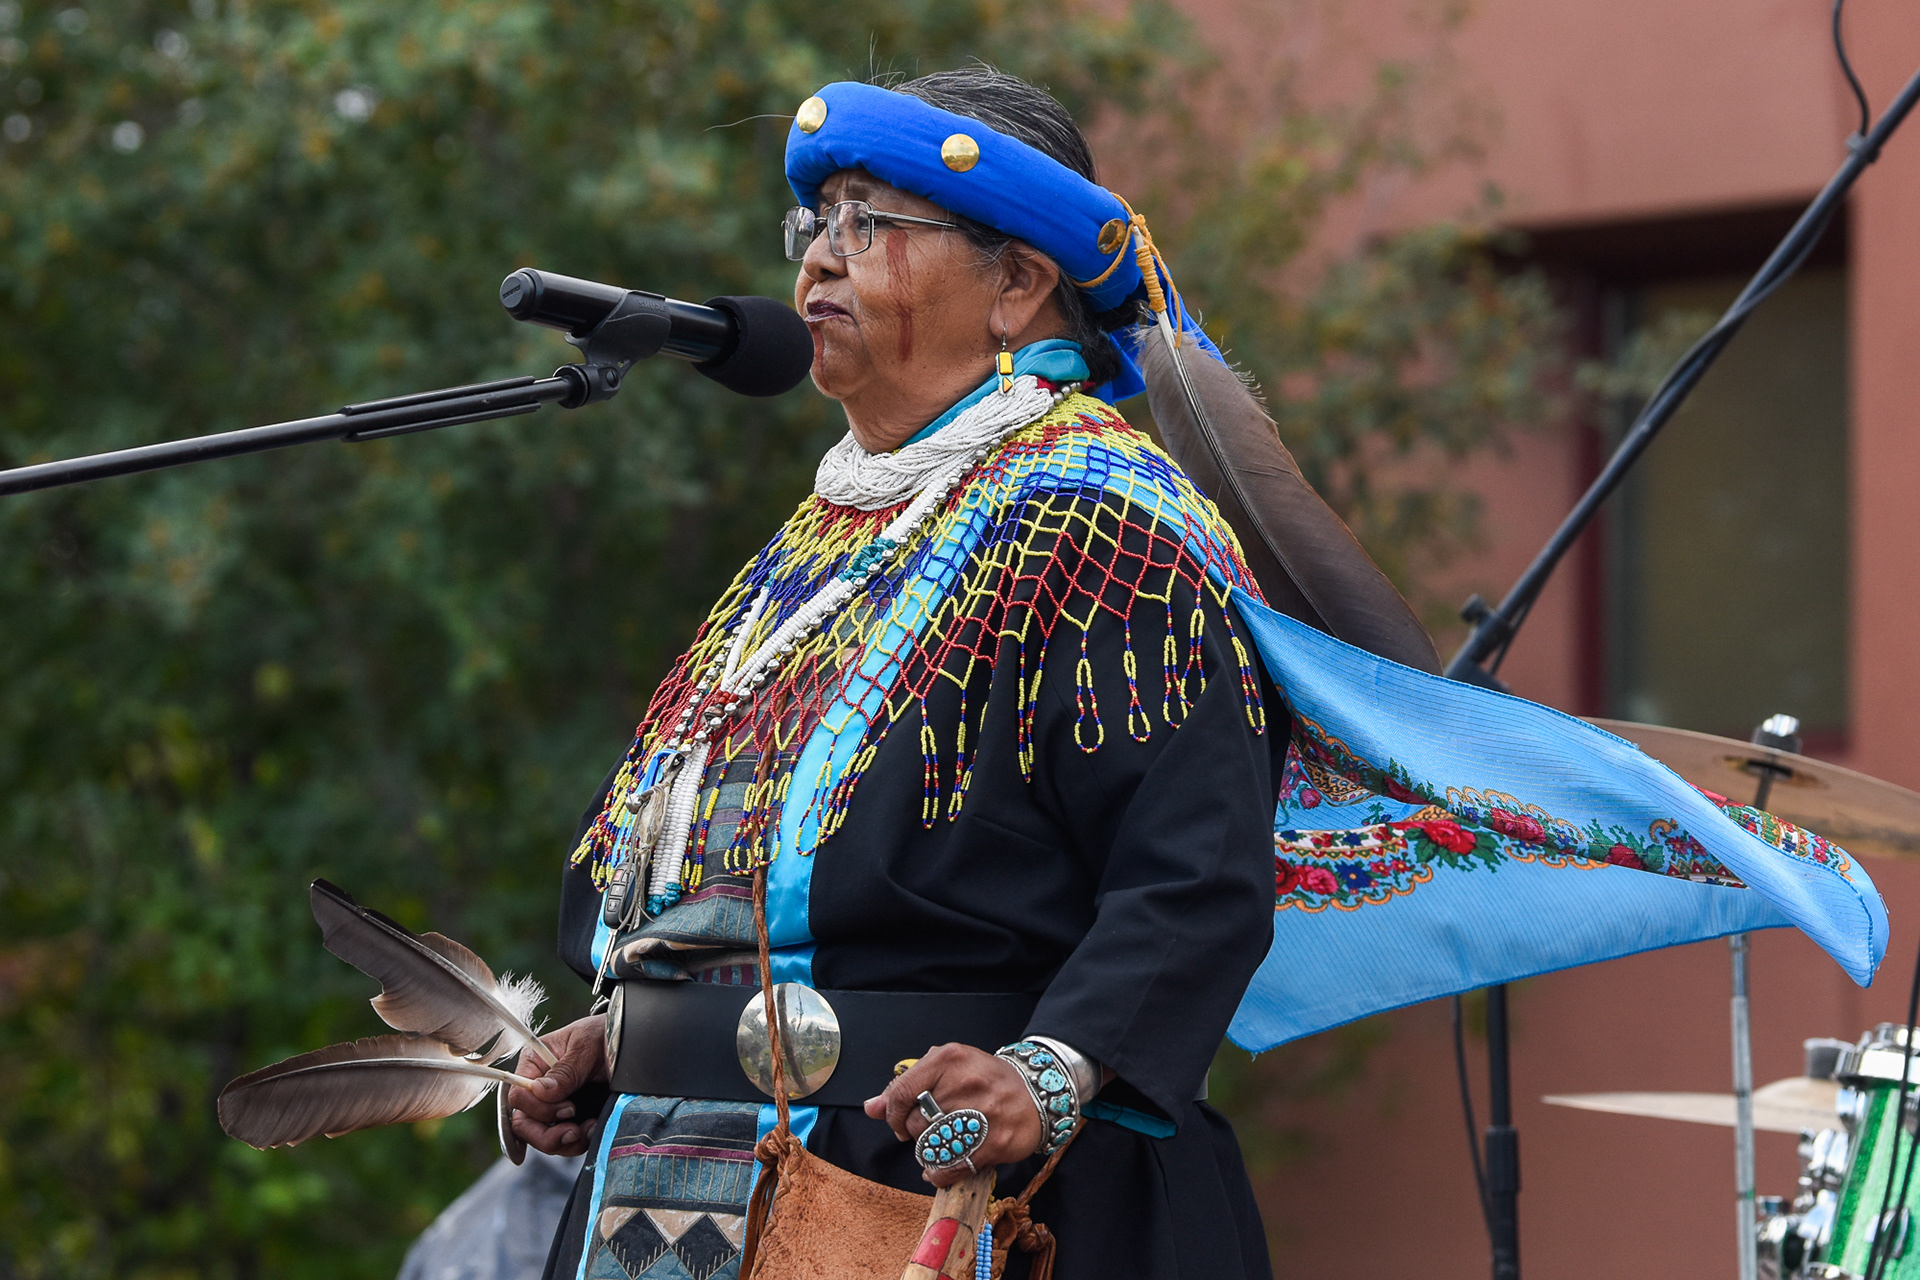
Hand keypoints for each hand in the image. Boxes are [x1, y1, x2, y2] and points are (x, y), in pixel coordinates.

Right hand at [508, 1014, 608, 1157]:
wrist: (631, 1043)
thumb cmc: (604, 1035)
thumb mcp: (586, 1046)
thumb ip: (564, 1071)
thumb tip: (540, 1091)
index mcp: (534, 1063)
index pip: (518, 1096)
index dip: (538, 1109)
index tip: (569, 1108)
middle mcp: (538, 1088)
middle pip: (524, 1124)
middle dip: (546, 1136)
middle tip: (573, 1132)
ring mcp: (553, 1106)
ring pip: (541, 1138)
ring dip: (564, 1142)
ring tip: (588, 1130)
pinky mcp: (570, 1119)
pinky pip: (563, 1142)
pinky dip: (576, 1143)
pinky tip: (593, 1129)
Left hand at [864, 1043, 1041, 1187]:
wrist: (1035, 1093)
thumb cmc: (985, 1079)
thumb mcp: (948, 1068)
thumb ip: (908, 1085)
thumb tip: (871, 1107)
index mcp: (950, 1060)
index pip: (902, 1092)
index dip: (892, 1113)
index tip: (897, 1121)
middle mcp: (965, 1084)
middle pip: (915, 1123)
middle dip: (914, 1132)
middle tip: (928, 1130)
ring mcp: (981, 1116)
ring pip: (930, 1147)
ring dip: (927, 1152)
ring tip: (938, 1145)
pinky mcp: (993, 1144)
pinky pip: (949, 1168)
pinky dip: (937, 1174)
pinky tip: (939, 1168)